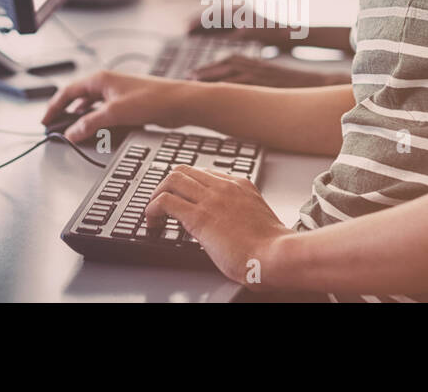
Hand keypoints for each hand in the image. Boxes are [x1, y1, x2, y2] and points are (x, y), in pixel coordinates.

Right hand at [41, 70, 192, 141]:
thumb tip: (71, 133)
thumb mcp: (115, 113)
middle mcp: (107, 84)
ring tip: (75, 133)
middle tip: (57, 129)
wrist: (180, 103)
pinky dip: (98, 123)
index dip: (54, 107)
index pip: (68, 91)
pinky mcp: (128, 104)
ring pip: (92, 107)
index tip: (45, 121)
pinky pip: (106, 114)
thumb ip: (90, 123)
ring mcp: (118, 94)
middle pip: (79, 99)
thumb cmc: (152, 99)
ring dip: (83, 120)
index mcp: (100, 80)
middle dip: (67, 114)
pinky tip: (98, 133)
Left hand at [145, 165, 295, 288]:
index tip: (181, 199)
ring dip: (156, 194)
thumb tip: (231, 228)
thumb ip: (242, 215)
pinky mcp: (199, 217)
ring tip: (153, 213)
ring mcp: (211, 199)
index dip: (188, 186)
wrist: (276, 256)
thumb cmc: (272, 248)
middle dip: (167, 185)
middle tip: (161, 204)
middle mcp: (224, 187)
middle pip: (185, 170)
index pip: (205, 173)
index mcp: (241, 186)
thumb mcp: (258, 220)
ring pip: (172, 179)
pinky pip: (165, 202)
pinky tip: (152, 222)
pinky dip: (152, 209)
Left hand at [191, 55, 343, 87]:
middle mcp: (260, 66)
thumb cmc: (298, 86)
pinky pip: (245, 81)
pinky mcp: (268, 81)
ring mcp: (264, 73)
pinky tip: (217, 89)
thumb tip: (247, 93)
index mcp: (261, 64)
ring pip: (232, 70)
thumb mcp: (276, 80)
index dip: (214, 65)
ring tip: (196, 81)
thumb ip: (261, 82)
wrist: (319, 84)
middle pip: (228, 63)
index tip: (198, 72)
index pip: (233, 60)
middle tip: (190, 76)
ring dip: (213, 75)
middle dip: (208, 69)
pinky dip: (229, 83)